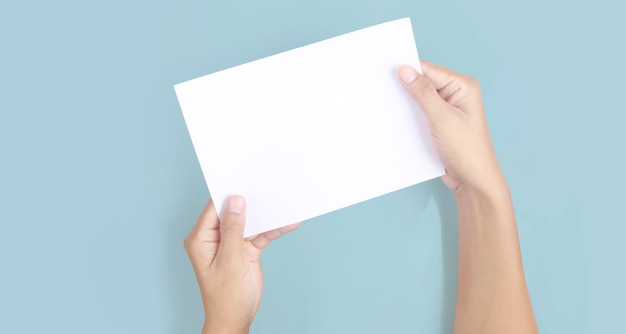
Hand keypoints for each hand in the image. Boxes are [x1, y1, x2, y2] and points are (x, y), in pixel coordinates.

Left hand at [184, 195, 299, 333]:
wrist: (236, 319)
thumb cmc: (225, 297)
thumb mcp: (230, 261)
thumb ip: (234, 229)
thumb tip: (236, 201)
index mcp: (201, 238)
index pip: (215, 208)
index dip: (230, 193)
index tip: (246, 179)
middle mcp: (215, 237)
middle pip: (234, 211)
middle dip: (250, 201)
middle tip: (268, 186)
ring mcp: (231, 243)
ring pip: (250, 222)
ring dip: (266, 215)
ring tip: (283, 202)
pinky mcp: (245, 249)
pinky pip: (260, 234)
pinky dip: (273, 229)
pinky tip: (288, 223)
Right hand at [398, 61, 504, 195]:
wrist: (473, 181)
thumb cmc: (467, 151)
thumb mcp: (442, 119)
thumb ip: (423, 93)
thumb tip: (405, 71)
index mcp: (463, 86)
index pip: (428, 70)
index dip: (407, 71)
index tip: (386, 74)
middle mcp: (456, 94)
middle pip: (423, 82)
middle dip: (405, 88)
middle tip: (384, 92)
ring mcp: (447, 109)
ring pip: (419, 99)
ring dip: (406, 105)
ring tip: (390, 109)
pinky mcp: (439, 123)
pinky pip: (420, 113)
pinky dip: (409, 117)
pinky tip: (399, 122)